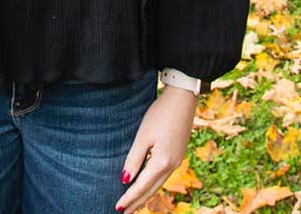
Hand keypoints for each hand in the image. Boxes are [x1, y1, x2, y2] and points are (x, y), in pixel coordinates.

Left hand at [116, 87, 197, 212]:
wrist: (182, 99)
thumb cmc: (160, 114)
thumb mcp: (143, 136)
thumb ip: (134, 158)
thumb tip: (125, 179)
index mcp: (162, 162)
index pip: (142, 186)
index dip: (129, 197)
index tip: (118, 207)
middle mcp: (172, 166)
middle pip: (152, 190)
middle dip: (137, 202)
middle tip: (124, 213)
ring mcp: (177, 161)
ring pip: (159, 184)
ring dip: (146, 195)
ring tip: (134, 204)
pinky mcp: (178, 154)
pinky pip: (164, 176)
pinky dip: (154, 185)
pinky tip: (149, 185)